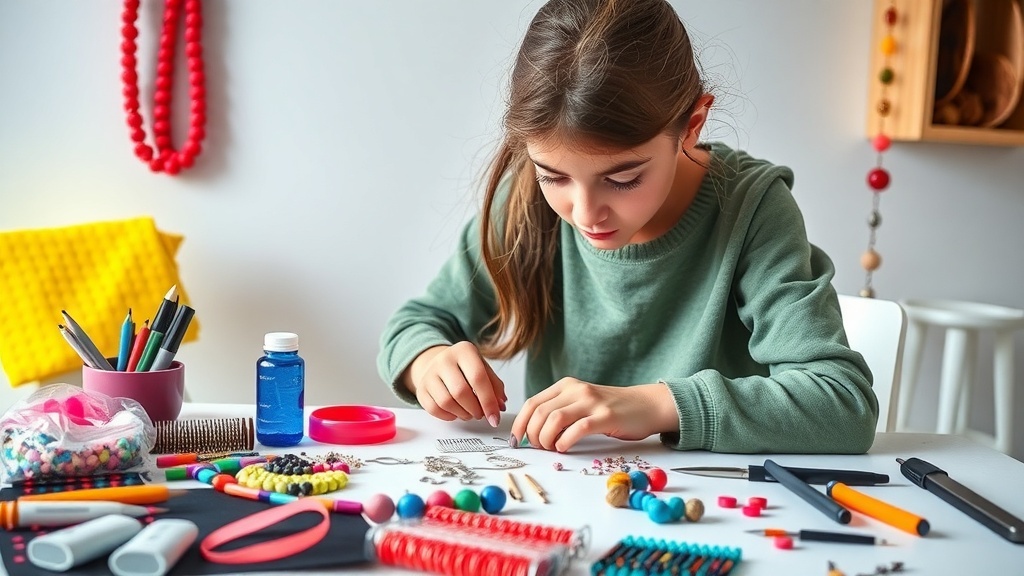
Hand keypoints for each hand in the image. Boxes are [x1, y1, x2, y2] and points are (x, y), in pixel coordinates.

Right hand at [403, 341, 506, 426]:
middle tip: (482, 414)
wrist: (438, 363)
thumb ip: (495, 386)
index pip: (478, 377)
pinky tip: (456, 412)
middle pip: (461, 391)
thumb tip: (499, 406)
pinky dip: (449, 416)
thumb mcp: (483, 368)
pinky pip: (434, 409)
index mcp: (464, 350)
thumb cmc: (465, 368)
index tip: (495, 417)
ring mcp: (429, 374)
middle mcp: (444, 359)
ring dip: (463, 414)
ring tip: (470, 413)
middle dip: (475, 409)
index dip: (489, 401)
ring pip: (446, 402)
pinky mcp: (421, 388)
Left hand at [510, 378, 676, 451]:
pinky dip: (565, 441)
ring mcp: (591, 402)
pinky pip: (577, 429)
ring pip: (554, 419)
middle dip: (532, 435)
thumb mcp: (580, 402)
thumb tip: (531, 431)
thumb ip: (559, 410)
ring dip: (546, 439)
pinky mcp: (606, 416)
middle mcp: (576, 390)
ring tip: (551, 448)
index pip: (532, 403)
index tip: (516, 441)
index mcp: (565, 385)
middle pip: (539, 412)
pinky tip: (564, 448)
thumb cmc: (611, 409)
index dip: (520, 424)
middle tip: (538, 448)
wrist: (646, 405)